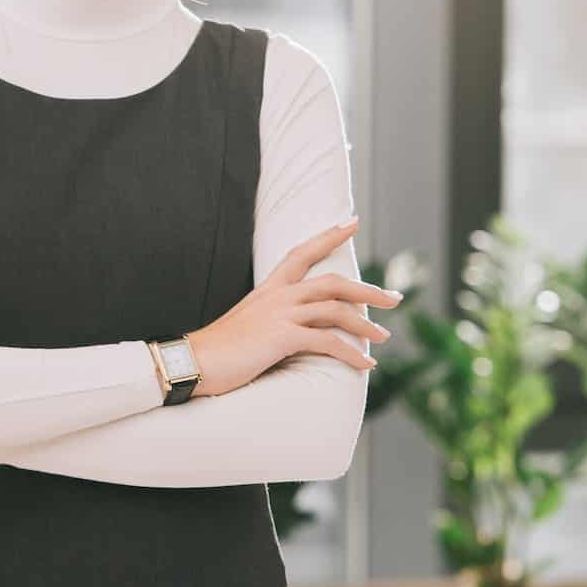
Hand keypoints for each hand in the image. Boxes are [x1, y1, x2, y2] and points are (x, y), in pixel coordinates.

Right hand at [187, 217, 402, 397]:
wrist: (192, 362)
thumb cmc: (218, 350)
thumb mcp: (248, 325)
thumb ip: (273, 319)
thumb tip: (297, 329)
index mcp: (269, 289)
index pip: (302, 252)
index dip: (329, 236)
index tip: (352, 222)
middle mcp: (277, 296)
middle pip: (333, 282)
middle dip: (368, 289)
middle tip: (394, 297)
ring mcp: (280, 315)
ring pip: (336, 310)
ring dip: (366, 325)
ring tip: (383, 338)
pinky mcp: (281, 337)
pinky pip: (327, 342)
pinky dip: (351, 354)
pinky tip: (366, 364)